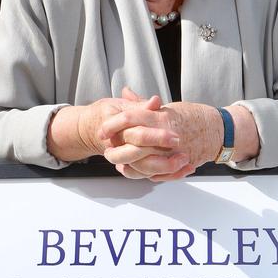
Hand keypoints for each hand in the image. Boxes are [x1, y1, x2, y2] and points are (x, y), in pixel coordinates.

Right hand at [47, 91, 185, 169]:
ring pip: (146, 171)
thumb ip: (140, 105)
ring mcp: (126, 161)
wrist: (91, 130)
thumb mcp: (122, 106)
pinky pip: (151, 177)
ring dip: (168, 168)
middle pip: (142, 156)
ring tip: (186, 160)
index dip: (157, 136)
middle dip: (164, 154)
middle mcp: (119, 149)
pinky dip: (170, 176)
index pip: (138, 136)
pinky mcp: (135, 169)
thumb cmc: (109, 114)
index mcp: (117, 133)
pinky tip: (186, 169)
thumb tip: (155, 101)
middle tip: (182, 147)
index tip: (176, 134)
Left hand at [100, 90, 222, 180]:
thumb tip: (125, 93)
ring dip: (125, 163)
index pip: (129, 118)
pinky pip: (153, 174)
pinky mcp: (176, 165)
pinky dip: (140, 173)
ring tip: (115, 159)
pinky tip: (129, 169)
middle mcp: (164, 136)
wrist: (218, 131)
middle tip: (105, 148)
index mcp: (161, 117)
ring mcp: (171, 153)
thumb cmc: (192, 117)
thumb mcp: (168, 107)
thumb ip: (144, 104)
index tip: (102, 129)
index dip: (112, 124)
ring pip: (140, 163)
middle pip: (131, 143)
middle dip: (114, 147)